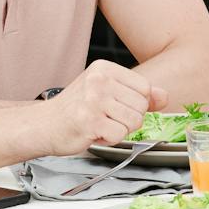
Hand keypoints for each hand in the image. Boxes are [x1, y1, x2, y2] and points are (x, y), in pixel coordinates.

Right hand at [39, 60, 168, 154]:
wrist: (43, 126)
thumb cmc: (76, 109)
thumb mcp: (108, 92)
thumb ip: (138, 93)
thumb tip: (164, 97)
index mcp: (105, 69)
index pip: (145, 88)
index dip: (135, 103)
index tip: (114, 105)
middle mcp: (99, 80)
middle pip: (142, 106)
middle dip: (127, 118)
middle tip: (104, 117)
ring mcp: (93, 100)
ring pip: (134, 122)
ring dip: (119, 129)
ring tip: (99, 124)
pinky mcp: (89, 121)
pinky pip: (120, 135)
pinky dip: (109, 140)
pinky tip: (93, 133)